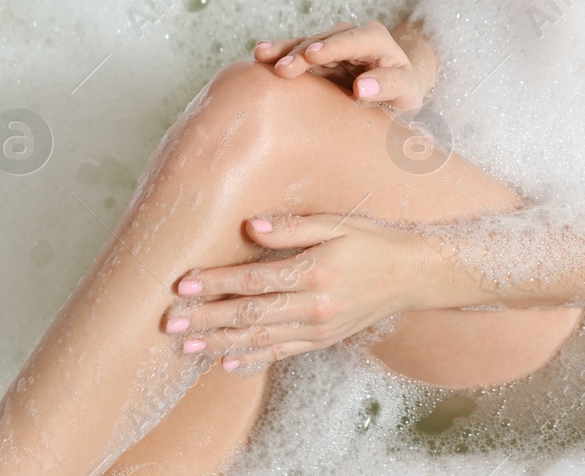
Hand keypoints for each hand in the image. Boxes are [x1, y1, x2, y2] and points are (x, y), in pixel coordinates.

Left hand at [161, 212, 439, 374]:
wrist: (414, 273)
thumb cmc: (374, 241)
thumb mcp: (338, 223)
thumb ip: (292, 227)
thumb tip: (249, 227)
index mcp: (315, 271)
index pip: (255, 280)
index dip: (216, 282)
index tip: (183, 283)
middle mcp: (315, 305)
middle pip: (250, 314)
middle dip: (207, 318)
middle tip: (170, 322)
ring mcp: (319, 327)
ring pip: (260, 339)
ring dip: (219, 343)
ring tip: (186, 347)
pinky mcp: (323, 339)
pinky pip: (282, 353)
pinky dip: (252, 359)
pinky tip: (226, 363)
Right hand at [253, 20, 431, 111]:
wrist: (393, 92)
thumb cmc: (403, 92)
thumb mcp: (407, 91)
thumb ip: (390, 85)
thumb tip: (362, 88)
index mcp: (377, 41)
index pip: (355, 40)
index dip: (334, 46)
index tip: (313, 55)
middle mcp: (351, 37)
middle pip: (325, 41)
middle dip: (303, 52)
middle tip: (283, 69)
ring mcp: (331, 46)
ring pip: (306, 44)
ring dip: (285, 51)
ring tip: (262, 56)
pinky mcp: (316, 59)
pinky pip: (296, 54)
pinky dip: (280, 54)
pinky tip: (260, 55)